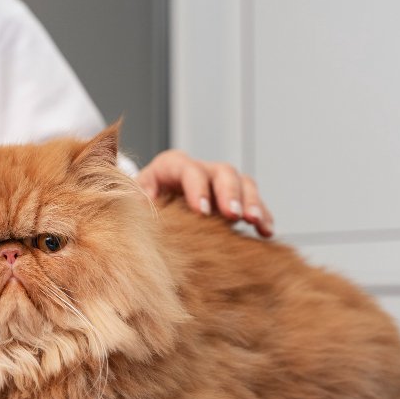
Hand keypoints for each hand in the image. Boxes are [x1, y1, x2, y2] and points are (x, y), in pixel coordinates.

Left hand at [135, 150, 274, 236]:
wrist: (150, 210)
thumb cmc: (139, 204)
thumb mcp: (133, 200)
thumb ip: (137, 202)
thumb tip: (141, 208)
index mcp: (171, 166)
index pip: (188, 170)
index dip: (196, 188)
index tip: (201, 211)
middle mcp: (200, 170)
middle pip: (222, 172)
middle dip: (229, 193)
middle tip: (233, 215)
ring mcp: (219, 184)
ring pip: (244, 184)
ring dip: (252, 202)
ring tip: (255, 222)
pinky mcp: (234, 200)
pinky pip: (254, 203)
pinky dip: (263, 215)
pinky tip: (266, 232)